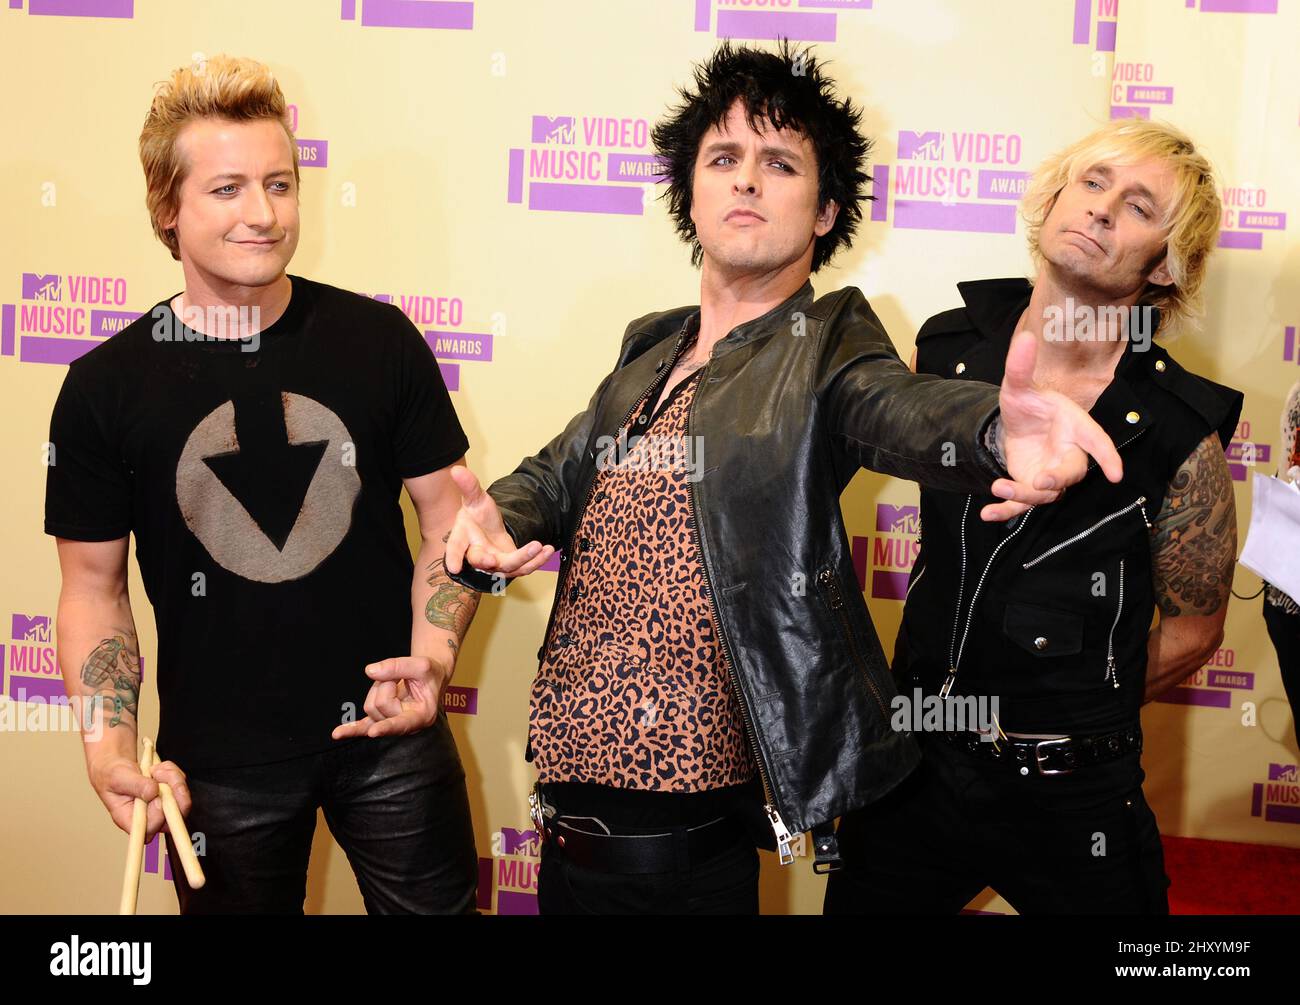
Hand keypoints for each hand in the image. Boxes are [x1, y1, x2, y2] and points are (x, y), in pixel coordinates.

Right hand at [88, 754, 191, 840]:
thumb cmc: (113, 776)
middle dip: (173, 792)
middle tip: (158, 774)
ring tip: (154, 770)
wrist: (118, 766)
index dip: (158, 815)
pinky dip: (173, 773)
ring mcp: (162, 807)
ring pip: (182, 799)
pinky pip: (182, 785)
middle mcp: (149, 817)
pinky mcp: (172, 795)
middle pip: (174, 818)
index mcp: (129, 820)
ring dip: (172, 779)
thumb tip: (152, 792)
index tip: (155, 796)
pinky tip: (158, 769)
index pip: (150, 829)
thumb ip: (135, 785)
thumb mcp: (118, 778)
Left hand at [332, 656, 451, 738]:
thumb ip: (397, 666)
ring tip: (395, 684)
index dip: (388, 727)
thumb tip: (370, 671)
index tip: (374, 732)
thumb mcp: (421, 664)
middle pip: (380, 706)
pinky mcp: (380, 720)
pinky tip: (338, 733)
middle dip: (385, 685)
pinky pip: (362, 725)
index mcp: (423, 715)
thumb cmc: (429, 674)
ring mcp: (392, 723)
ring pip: (370, 707)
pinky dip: (351, 729)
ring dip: (379, 688)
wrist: (429, 678)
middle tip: (399, 677)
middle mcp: (407, 725)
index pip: (402, 723)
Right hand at [444, 465, 554, 579]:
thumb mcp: (475, 499)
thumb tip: (457, 470)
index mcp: (463, 539)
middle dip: (487, 562)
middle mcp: (478, 554)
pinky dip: (537, 560)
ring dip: (523, 559)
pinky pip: (524, 567)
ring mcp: (496, 564)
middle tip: (494, 560)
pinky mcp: (512, 566)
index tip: (454, 567)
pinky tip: (548, 550)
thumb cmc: (478, 515)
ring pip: (508, 567)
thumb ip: (468, 486)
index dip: (453, 557)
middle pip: (481, 561)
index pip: (455, 547)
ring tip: (538, 547)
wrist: (490, 528)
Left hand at [982, 330, 1123, 520]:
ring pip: (1046, 494)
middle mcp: (1066, 453)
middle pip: (1072, 473)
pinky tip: (987, 514)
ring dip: (1024, 495)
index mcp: (1073, 427)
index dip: (1108, 457)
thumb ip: (1020, 366)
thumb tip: (1026, 336)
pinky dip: (1005, 512)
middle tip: (1038, 481)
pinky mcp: (1029, 487)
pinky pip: (1021, 505)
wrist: (1012, 425)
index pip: (1097, 441)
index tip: (1117, 474)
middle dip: (1058, 480)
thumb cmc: (1026, 405)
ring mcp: (1049, 474)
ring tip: (1000, 487)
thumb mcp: (1017, 385)